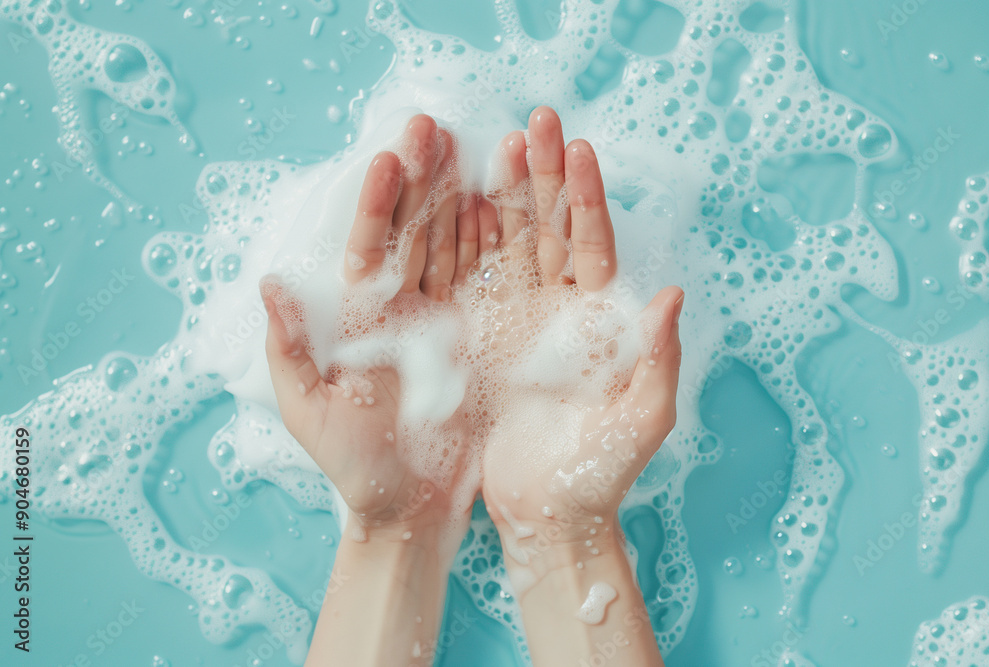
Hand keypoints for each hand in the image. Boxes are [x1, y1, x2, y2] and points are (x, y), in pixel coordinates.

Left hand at [260, 115, 478, 537]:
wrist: (411, 510)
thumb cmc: (353, 466)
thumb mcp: (310, 410)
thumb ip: (292, 347)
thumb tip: (268, 281)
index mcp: (360, 319)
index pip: (370, 248)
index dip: (378, 203)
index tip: (387, 158)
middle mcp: (402, 310)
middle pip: (414, 233)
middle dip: (422, 181)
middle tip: (431, 127)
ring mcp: (445, 321)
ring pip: (453, 248)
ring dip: (461, 198)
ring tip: (475, 148)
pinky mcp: (480, 341)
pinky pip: (488, 286)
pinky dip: (493, 247)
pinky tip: (499, 207)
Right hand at [479, 106, 683, 570]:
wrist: (547, 515)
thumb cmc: (602, 472)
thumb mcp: (642, 421)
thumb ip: (658, 360)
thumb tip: (672, 296)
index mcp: (599, 321)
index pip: (592, 245)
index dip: (586, 198)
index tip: (580, 149)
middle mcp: (557, 312)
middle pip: (549, 231)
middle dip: (543, 176)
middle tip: (537, 121)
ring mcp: (515, 323)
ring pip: (506, 247)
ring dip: (500, 197)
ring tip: (492, 145)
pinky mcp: (477, 343)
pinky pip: (467, 284)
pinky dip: (461, 244)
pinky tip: (454, 205)